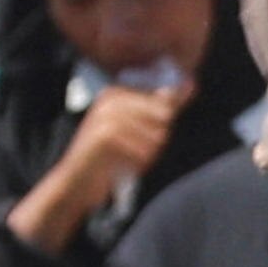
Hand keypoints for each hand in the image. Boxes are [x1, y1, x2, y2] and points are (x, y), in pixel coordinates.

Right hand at [51, 64, 194, 213]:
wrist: (76, 182)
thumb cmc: (111, 158)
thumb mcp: (140, 129)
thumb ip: (166, 106)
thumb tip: (192, 84)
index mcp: (117, 93)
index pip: (164, 104)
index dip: (161, 129)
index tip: (140, 141)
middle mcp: (109, 99)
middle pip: (163, 118)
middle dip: (156, 142)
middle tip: (134, 153)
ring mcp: (105, 115)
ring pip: (156, 136)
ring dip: (148, 155)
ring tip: (128, 160)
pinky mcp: (104, 135)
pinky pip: (144, 150)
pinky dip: (140, 163)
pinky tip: (124, 167)